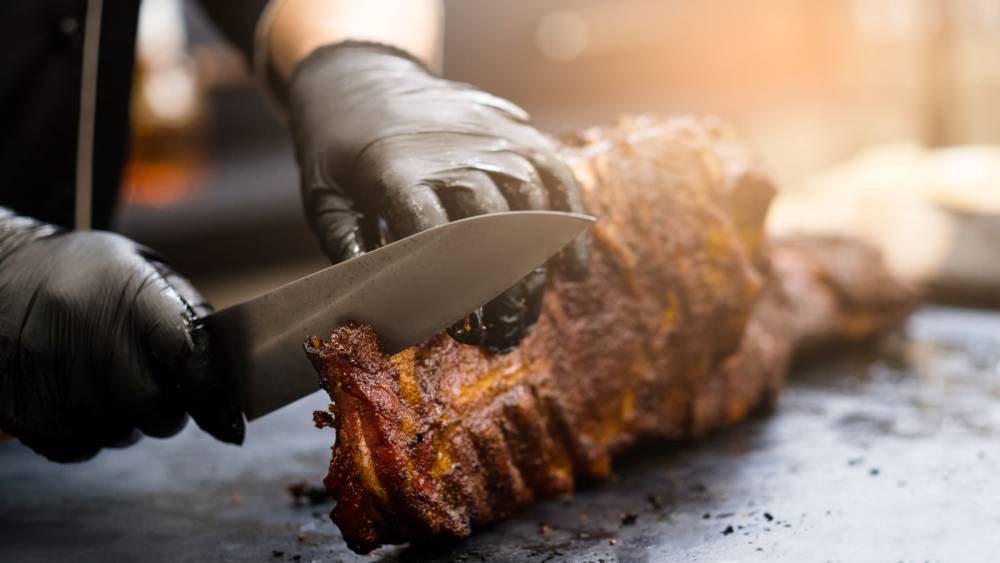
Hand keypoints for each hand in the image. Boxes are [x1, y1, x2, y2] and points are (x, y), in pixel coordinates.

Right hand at [0, 209, 242, 461]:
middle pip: (154, 409)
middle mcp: (88, 333)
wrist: (2, 274)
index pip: (188, 354)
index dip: (212, 392)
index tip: (229, 418)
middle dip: (167, 409)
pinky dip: (89, 434)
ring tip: (109, 383)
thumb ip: (191, 320)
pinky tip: (81, 398)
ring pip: (117, 434)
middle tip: (156, 388)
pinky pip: (78, 447)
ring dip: (127, 421)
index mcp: (132, 295)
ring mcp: (49, 373)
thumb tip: (228, 381)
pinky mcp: (22, 406)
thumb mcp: (146, 273)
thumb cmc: (92, 277)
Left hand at [286, 41, 588, 351]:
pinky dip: (571, 225)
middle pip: (490, 226)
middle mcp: (453, 154)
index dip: (453, 285)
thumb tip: (371, 294)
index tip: (463, 325)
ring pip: (530, 206)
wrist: (361, 75)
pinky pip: (556, 177)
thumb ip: (345, 245)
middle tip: (504, 332)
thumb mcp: (323, 196)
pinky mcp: (516, 132)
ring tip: (529, 313)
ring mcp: (490, 140)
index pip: (435, 235)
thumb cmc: (338, 148)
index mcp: (398, 172)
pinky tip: (570, 269)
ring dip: (536, 267)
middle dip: (503, 286)